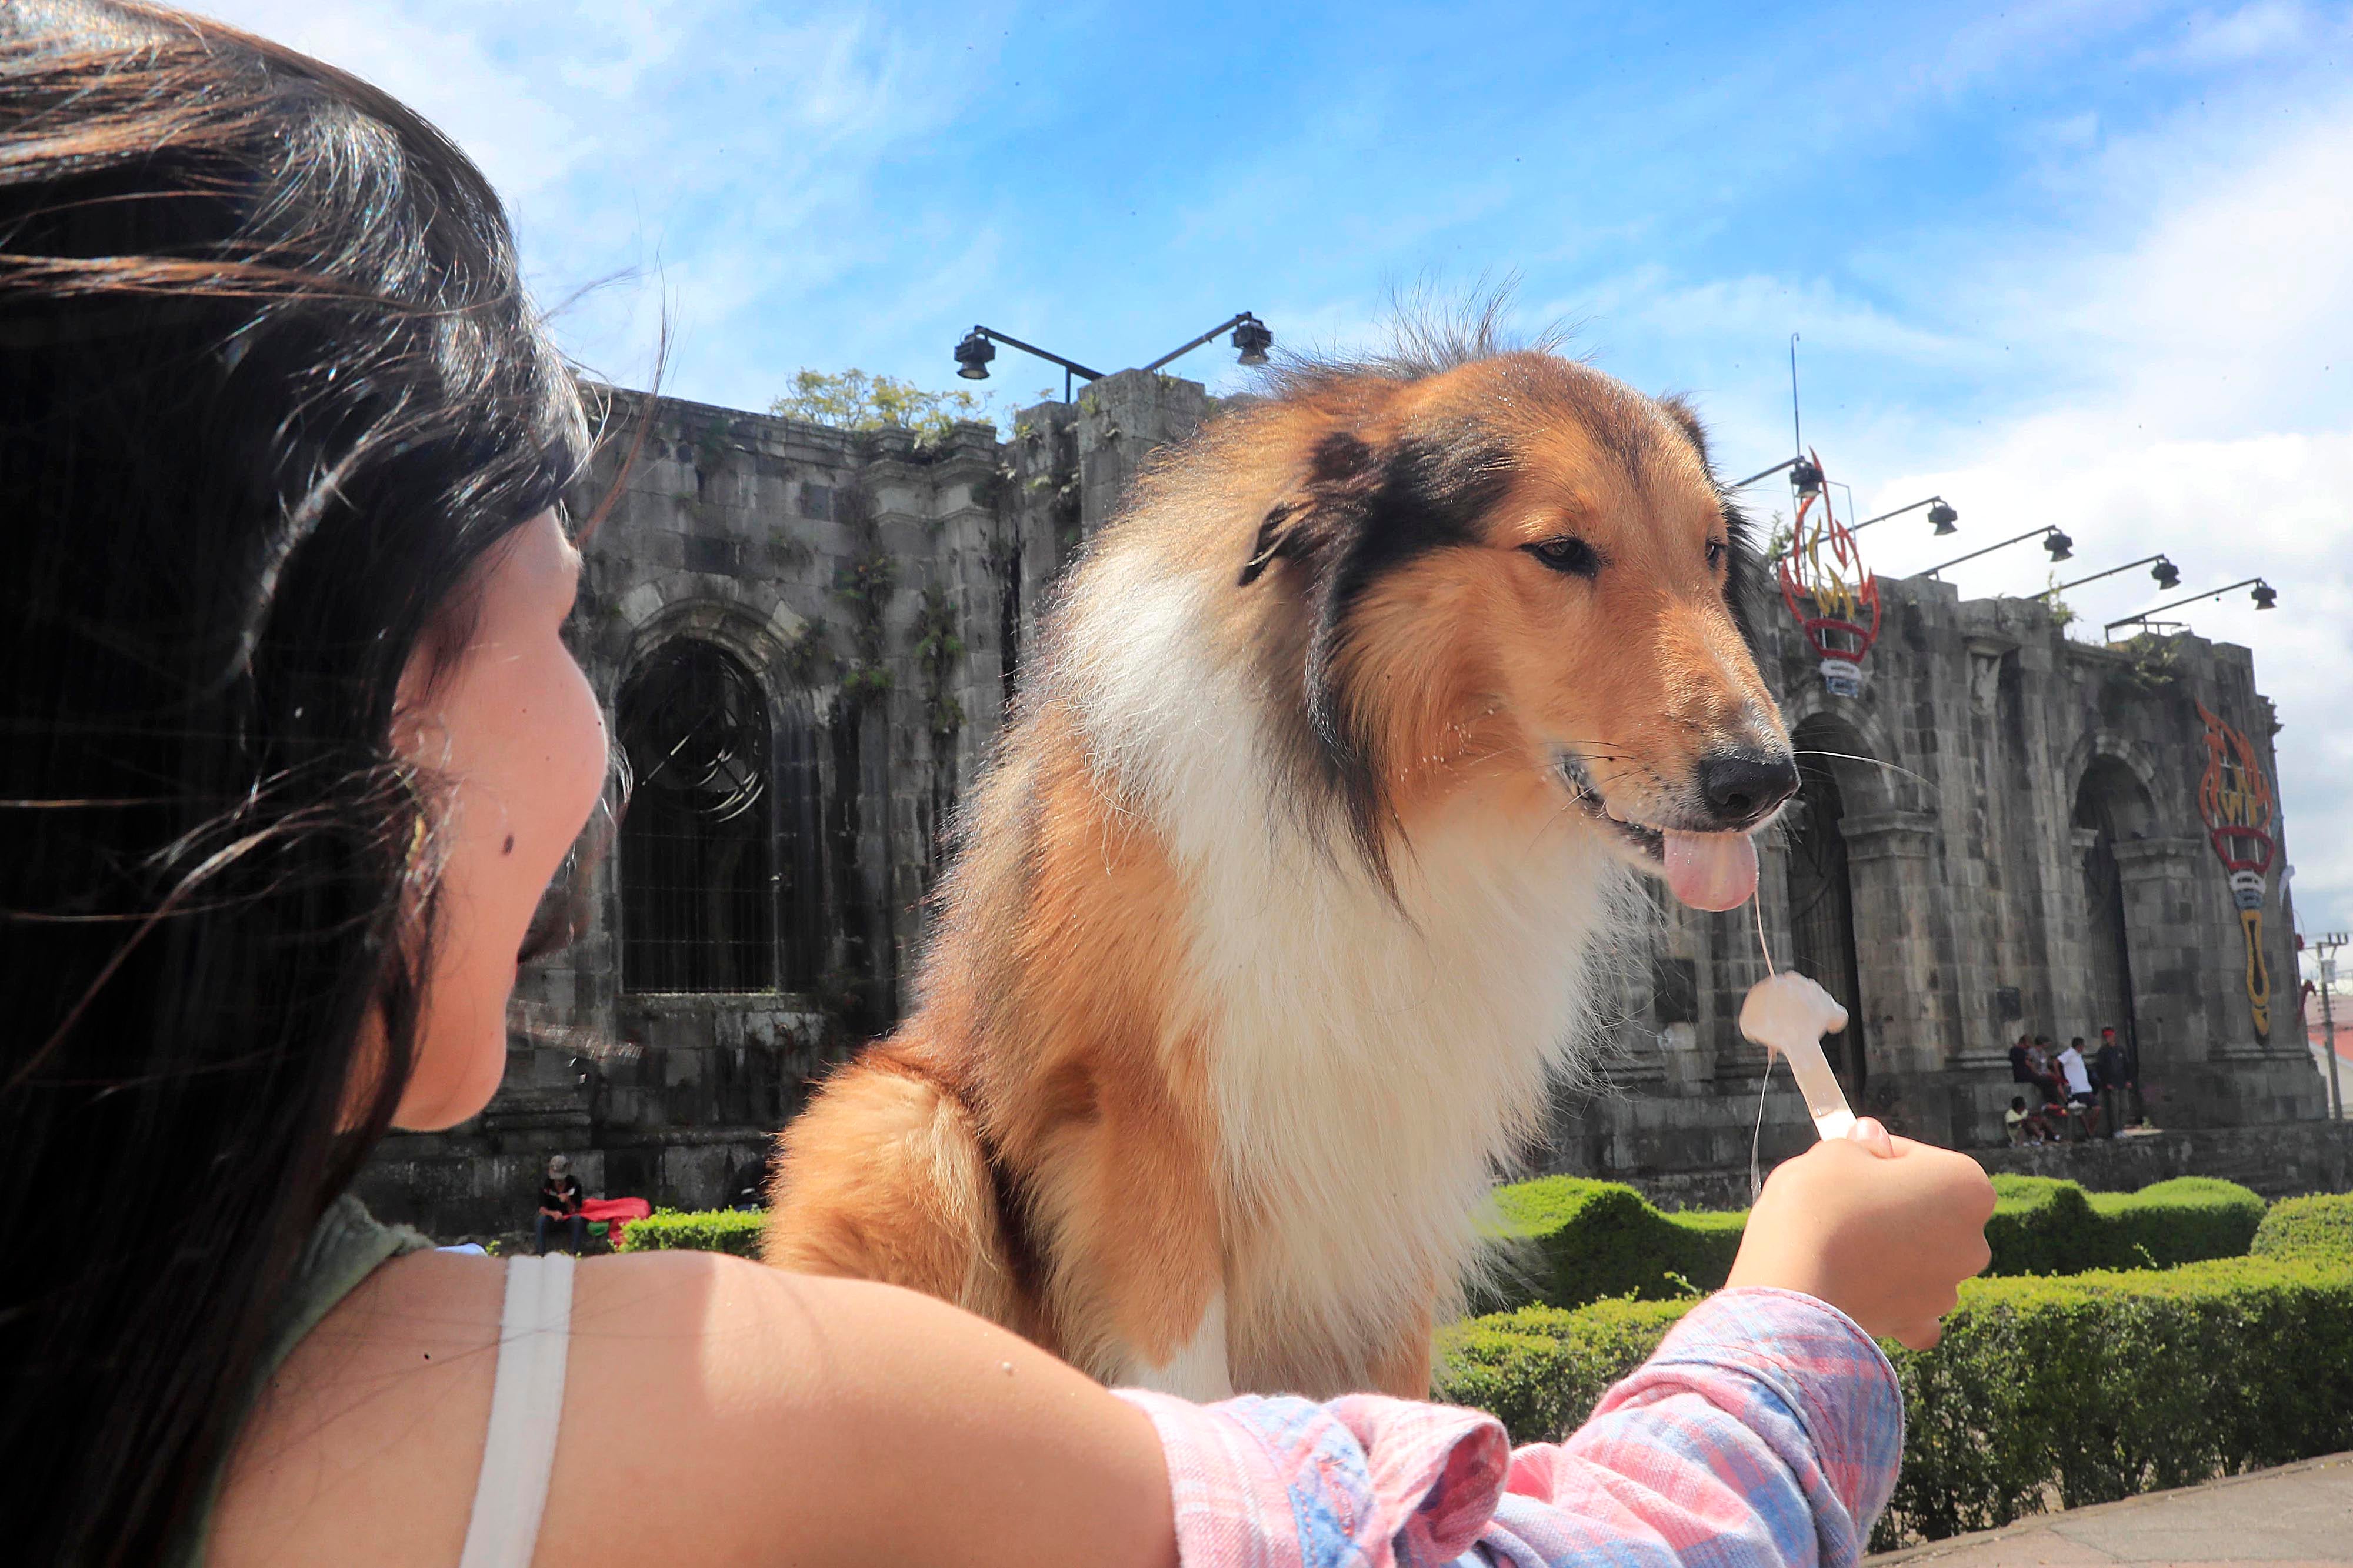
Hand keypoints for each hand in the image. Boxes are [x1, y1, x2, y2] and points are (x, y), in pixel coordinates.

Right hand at [1724, 1118, 1994, 1349]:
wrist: (1791, 1281)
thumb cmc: (1818, 1204)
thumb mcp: (1835, 1152)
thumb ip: (1863, 1144)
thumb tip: (1873, 1138)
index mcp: (1965, 1185)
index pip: (1918, 1157)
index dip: (1878, 1154)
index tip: (1849, 1160)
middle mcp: (1972, 1240)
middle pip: (1927, 1209)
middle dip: (1892, 1203)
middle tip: (1843, 1200)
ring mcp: (1948, 1285)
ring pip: (1922, 1258)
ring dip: (1893, 1250)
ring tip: (1842, 1243)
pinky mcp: (1919, 1321)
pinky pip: (1915, 1306)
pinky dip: (1894, 1298)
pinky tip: (1866, 1288)